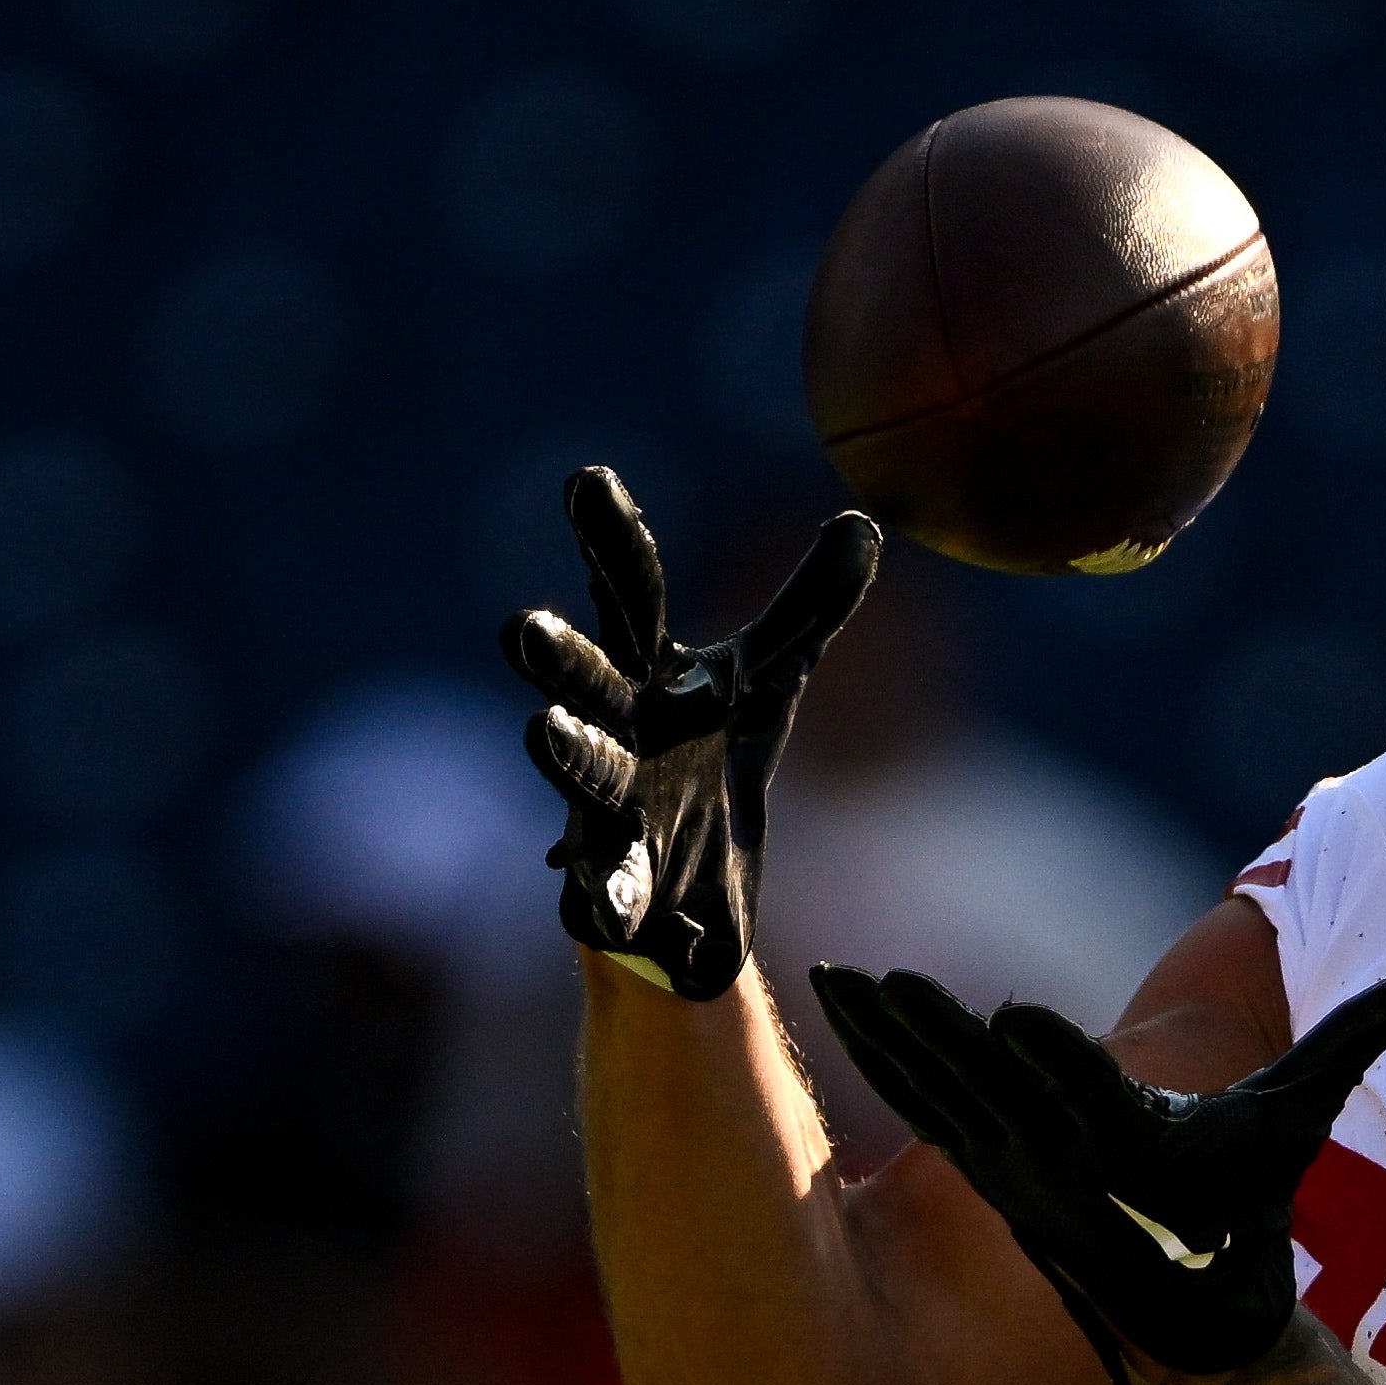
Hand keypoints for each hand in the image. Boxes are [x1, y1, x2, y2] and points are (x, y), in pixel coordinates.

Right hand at [507, 468, 881, 1001]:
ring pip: (584, 771)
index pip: (629, 591)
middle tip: (522, 626)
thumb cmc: (710, 759)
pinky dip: (608, 891)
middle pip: (585, 678)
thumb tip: (863, 522)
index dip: (611, 538)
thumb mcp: (769, 681)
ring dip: (568, 752)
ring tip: (544, 731)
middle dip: (558, 654)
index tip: (587, 478)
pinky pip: (609, 885)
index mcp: (647, 668)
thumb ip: (808, 608)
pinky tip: (604, 906)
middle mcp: (614, 724)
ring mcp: (608, 802)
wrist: (689, 886)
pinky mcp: (618, 877)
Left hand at [806, 959, 1385, 1377]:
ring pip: (943, 1089)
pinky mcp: (974, 1157)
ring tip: (843, 975)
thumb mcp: (1295, 1127)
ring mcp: (1009, 1161)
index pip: (1090, 1099)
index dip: (1053, 1061)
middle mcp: (1061, 1160)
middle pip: (995, 1089)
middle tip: (889, 985)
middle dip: (942, 1038)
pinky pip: (920, 1094)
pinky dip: (878, 1047)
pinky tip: (839, 993)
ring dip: (891, 1035)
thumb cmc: (1244, 1208)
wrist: (1183, 1311)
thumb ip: (1348, 1044)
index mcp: (1134, 1149)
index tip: (1013, 1019)